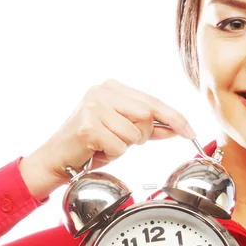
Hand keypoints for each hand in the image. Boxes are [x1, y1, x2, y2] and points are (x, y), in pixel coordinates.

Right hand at [19, 79, 195, 199]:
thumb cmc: (89, 144)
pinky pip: (120, 147)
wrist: (55, 159)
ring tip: (106, 144)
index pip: (153, 101)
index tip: (190, 131)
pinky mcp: (88, 125)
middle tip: (122, 141)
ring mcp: (93, 106)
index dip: (174, 118)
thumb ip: (148, 127)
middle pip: (147, 116)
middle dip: (142, 135)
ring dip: (125, 146)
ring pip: (135, 133)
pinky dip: (113, 155)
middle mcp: (102, 91)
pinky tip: (96, 150)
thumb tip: (176, 128)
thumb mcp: (122, 131)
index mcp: (112, 87)